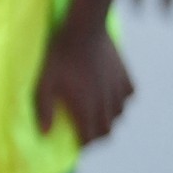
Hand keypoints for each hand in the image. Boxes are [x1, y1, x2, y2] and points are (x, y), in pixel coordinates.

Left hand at [34, 0, 132, 143]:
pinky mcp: (125, 76)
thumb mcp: (45, 83)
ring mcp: (118, 90)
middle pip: (107, 131)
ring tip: (97, 111)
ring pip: (119, 114)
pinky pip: (128, 95)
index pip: (91, 138)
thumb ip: (44, 109)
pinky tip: (110, 92)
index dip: (84, 143)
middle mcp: (105, 104)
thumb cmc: (60, 57)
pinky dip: (121, 98)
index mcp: (86, 109)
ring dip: (109, 116)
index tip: (77, 141)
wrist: (84, 29)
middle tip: (87, 129)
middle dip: (97, 134)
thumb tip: (44, 133)